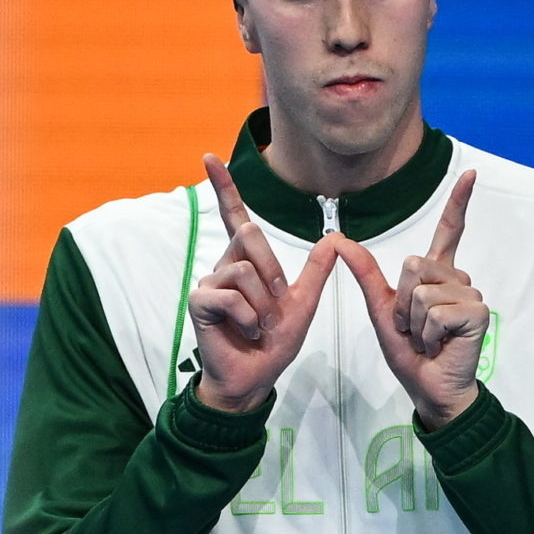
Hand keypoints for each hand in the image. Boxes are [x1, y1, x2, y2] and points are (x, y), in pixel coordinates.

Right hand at [189, 154, 339, 412]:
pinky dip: (248, 318)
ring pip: (245, 271)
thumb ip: (316, 272)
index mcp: (248, 262)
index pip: (236, 218)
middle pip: (250, 236)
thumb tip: (333, 238)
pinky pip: (231, 296)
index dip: (224, 187)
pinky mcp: (199, 302)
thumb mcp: (303, 304)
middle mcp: (225, 266)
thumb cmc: (273, 343)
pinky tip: (247, 332)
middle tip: (276, 304)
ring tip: (260, 326)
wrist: (256, 377)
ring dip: (262, 304)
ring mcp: (209, 283)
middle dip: (272, 270)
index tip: (210, 156)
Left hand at [334, 170, 485, 428]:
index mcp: (437, 275)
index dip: (458, 202)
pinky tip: (440, 344)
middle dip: (402, 303)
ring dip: (414, 323)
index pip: (449, 231)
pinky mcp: (477, 312)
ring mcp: (470, 294)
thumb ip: (365, 273)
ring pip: (423, 291)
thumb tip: (338, 240)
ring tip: (427, 339)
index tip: (471, 174)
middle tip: (414, 329)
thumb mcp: (380, 310)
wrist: (429, 387)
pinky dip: (428, 333)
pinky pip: (436, 311)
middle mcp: (457, 278)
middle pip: (415, 265)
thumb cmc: (410, 352)